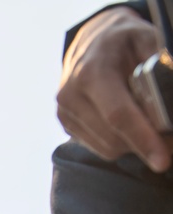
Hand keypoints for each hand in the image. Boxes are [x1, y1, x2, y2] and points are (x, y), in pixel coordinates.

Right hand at [57, 7, 171, 171]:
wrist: (92, 40)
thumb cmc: (124, 40)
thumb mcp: (147, 40)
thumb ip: (158, 69)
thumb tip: (169, 103)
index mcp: (91, 73)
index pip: (118, 115)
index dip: (143, 139)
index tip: (163, 160)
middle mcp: (70, 95)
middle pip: (113, 139)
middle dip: (144, 142)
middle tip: (168, 135)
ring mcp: (64, 112)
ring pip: (107, 148)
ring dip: (132, 142)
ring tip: (145, 121)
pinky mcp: (64, 124)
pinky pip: (99, 147)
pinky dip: (118, 140)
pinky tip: (125, 121)